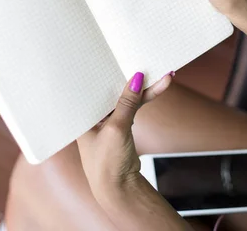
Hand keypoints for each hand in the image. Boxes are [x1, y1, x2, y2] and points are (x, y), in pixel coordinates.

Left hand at [77, 72, 171, 199]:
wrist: (119, 189)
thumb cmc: (107, 163)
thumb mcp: (116, 129)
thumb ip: (126, 103)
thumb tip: (135, 78)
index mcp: (83, 113)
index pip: (94, 85)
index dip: (107, 70)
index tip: (120, 56)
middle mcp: (93, 114)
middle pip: (112, 89)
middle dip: (130, 77)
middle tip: (146, 60)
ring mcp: (108, 119)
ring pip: (126, 97)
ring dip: (144, 88)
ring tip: (163, 75)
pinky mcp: (122, 125)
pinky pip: (134, 107)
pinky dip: (146, 99)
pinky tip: (159, 87)